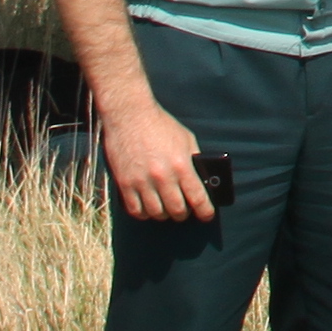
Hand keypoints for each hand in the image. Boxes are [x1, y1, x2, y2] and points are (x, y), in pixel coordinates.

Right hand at [101, 97, 214, 223]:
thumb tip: (201, 182)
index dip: (205, 212)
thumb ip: (193, 161)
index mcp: (181, 165)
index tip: (206, 216)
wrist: (129, 115)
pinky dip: (144, 213)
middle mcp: (162, 177)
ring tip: (166, 209)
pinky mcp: (124, 183)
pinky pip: (135, 210)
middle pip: (177, 210)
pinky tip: (148, 208)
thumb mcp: (186, 139)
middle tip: (184, 211)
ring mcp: (142, 182)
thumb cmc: (160, 125)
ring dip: (164, 214)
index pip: (198, 198)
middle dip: (184, 214)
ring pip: (156, 213)